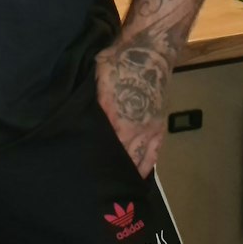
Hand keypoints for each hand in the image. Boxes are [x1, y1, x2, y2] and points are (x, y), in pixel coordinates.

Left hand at [95, 42, 171, 177]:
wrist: (149, 52)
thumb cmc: (118, 63)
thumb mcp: (97, 82)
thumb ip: (94, 107)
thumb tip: (83, 126)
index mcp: (120, 121)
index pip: (107, 150)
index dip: (97, 163)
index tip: (87, 178)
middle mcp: (137, 130)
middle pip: (124, 160)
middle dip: (112, 174)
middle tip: (100, 190)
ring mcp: (150, 129)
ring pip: (139, 160)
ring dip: (129, 173)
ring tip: (117, 190)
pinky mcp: (159, 126)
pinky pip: (154, 153)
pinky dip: (145, 165)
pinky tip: (138, 177)